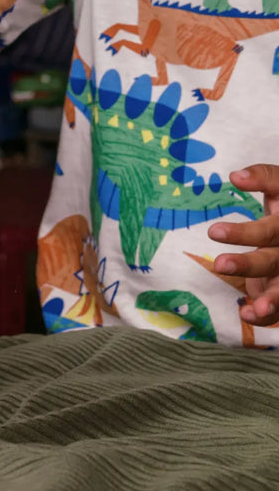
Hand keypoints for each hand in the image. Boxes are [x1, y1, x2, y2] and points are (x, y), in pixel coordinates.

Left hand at [208, 165, 278, 325]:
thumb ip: (264, 178)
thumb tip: (236, 176)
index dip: (261, 183)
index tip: (236, 179)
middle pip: (275, 244)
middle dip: (249, 252)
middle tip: (218, 254)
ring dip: (271, 297)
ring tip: (249, 304)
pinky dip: (266, 313)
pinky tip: (247, 315)